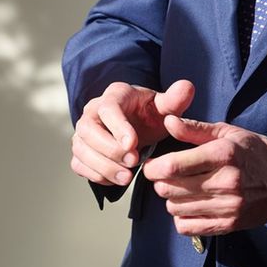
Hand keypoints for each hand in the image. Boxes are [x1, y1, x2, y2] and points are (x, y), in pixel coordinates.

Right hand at [70, 79, 193, 185]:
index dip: (118, 127)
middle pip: (88, 129)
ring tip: (127, 177)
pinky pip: (79, 164)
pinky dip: (95, 174)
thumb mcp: (165, 107)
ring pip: (81, 148)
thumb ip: (175, 100)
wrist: (139, 125)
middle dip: (110, 149)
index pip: (108, 108)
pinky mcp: (81, 150)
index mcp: (114, 96)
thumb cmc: (151, 114)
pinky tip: (115, 179)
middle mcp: (92, 111)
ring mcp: (84, 132)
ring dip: (103, 166)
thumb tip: (187, 87)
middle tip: (133, 162)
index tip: (133, 145)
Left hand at [143, 116, 266, 235]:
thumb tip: (167, 122)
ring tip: (179, 189)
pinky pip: (188, 227)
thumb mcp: (230, 133)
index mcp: (224, 155)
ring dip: (170, 199)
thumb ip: (195, 129)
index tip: (150, 165)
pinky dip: (181, 217)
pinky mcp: (229, 225)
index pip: (175, 165)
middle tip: (164, 176)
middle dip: (160, 182)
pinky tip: (189, 206)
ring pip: (176, 208)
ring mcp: (228, 207)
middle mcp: (225, 182)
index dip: (154, 167)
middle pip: (171, 188)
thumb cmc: (257, 154)